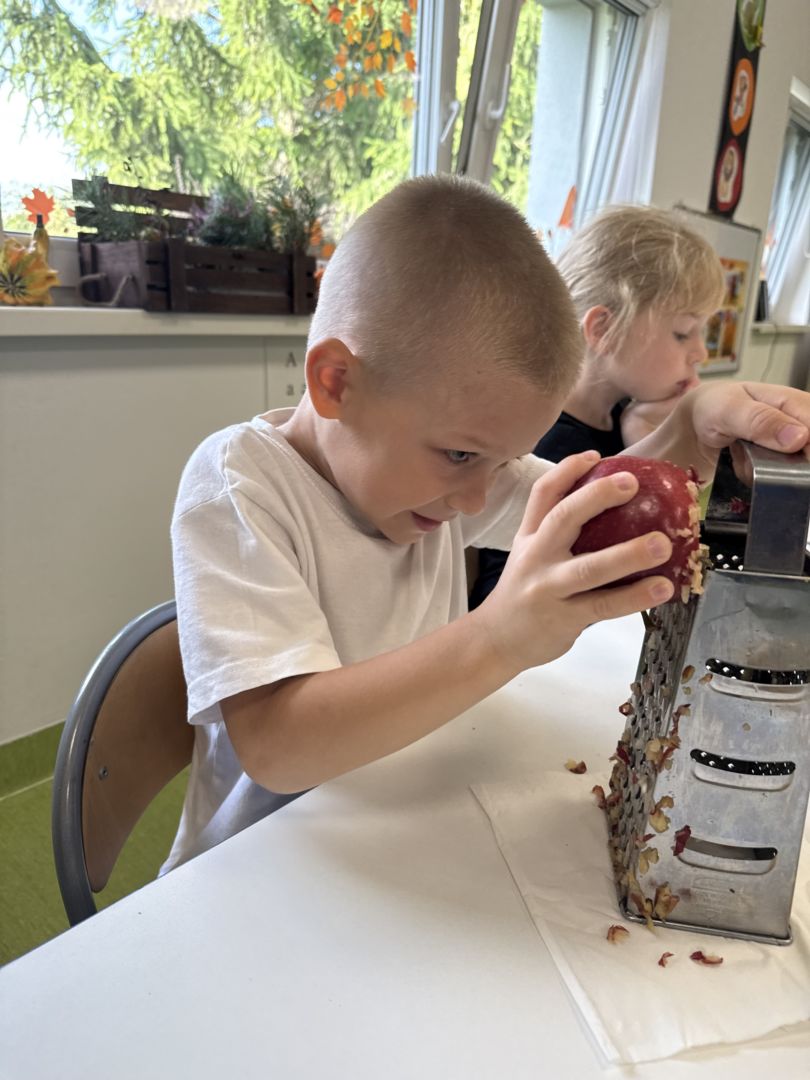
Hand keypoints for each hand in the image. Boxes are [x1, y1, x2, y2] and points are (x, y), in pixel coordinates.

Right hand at [473, 451, 673, 673]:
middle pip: (562, 518)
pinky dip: (634, 597)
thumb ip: (559, 534)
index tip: (595, 456)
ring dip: (629, 554)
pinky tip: (661, 588)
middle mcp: (536, 557)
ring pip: (589, 567)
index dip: (568, 470)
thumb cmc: (523, 594)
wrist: (495, 640)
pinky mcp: (564, 619)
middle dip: (596, 496)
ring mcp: (549, 588)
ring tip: (663, 543)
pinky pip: (603, 606)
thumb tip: (615, 509)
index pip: (543, 494)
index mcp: (529, 537)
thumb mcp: (529, 555)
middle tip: (631, 483)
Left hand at [624, 381, 809, 481]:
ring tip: (743, 460)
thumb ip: (760, 420)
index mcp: (793, 402)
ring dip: (767, 474)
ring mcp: (787, 445)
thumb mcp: (729, 409)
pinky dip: (757, 478)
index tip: (790, 460)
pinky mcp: (775, 463)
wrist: (693, 425)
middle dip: (783, 464)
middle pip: (807, 454)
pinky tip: (742, 466)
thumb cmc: (712, 408)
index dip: (808, 449)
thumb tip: (799, 438)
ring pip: (793, 471)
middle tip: (754, 458)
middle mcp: (798, 423)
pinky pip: (776, 479)